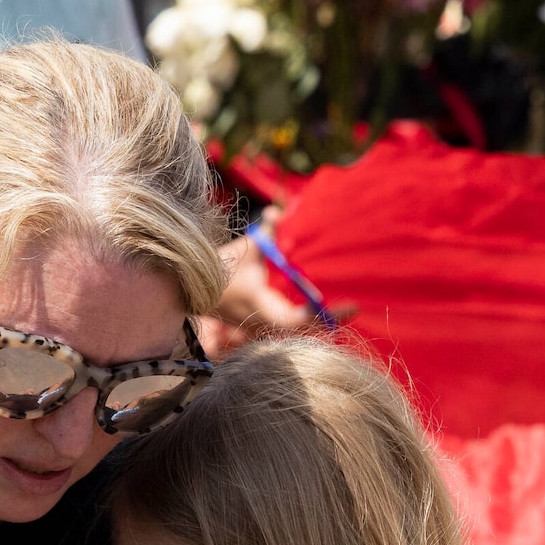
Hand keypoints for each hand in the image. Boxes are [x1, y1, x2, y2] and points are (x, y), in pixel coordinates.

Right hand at [197, 230, 351, 357]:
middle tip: (352, 308)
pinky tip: (324, 314)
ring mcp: (261, 327)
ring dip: (318, 323)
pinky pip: (289, 328)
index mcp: (259, 304)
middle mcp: (262, 321)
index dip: (323, 315)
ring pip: (296, 333)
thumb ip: (265, 230)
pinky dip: (307, 321)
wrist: (192, 289)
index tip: (350, 306)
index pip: (298, 319)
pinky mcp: (260, 326)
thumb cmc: (220, 268)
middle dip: (327, 321)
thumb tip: (279, 211)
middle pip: (302, 331)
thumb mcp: (245, 248)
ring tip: (344, 312)